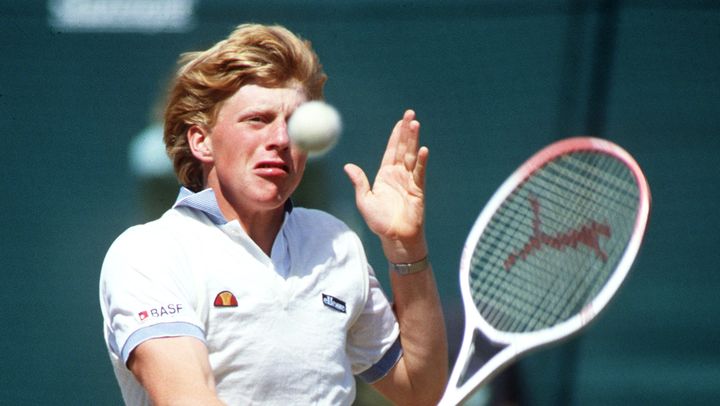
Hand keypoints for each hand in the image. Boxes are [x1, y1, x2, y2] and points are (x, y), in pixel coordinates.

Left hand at [344, 110, 428, 260]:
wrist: (395, 238)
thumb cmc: (379, 222)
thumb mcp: (364, 200)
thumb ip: (359, 182)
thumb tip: (347, 166)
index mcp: (385, 175)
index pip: (391, 151)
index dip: (396, 136)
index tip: (400, 122)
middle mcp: (399, 175)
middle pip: (403, 148)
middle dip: (406, 131)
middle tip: (410, 114)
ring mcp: (409, 181)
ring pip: (412, 156)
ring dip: (414, 140)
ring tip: (415, 124)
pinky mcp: (417, 190)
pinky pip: (419, 173)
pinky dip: (421, 161)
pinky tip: (422, 149)